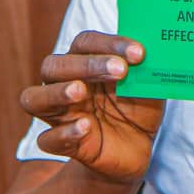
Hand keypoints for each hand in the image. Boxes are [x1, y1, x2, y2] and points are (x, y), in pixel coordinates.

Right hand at [20, 31, 162, 183]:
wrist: (136, 149)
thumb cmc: (137, 108)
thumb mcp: (147, 85)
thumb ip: (147, 68)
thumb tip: (158, 47)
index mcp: (85, 63)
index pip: (85, 43)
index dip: (110, 44)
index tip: (139, 52)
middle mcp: (66, 84)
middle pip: (54, 66)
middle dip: (86, 65)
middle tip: (120, 69)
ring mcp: (61, 115)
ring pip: (34, 99)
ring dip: (56, 92)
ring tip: (80, 91)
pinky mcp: (64, 144)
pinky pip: (47, 139)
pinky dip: (64, 132)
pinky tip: (85, 127)